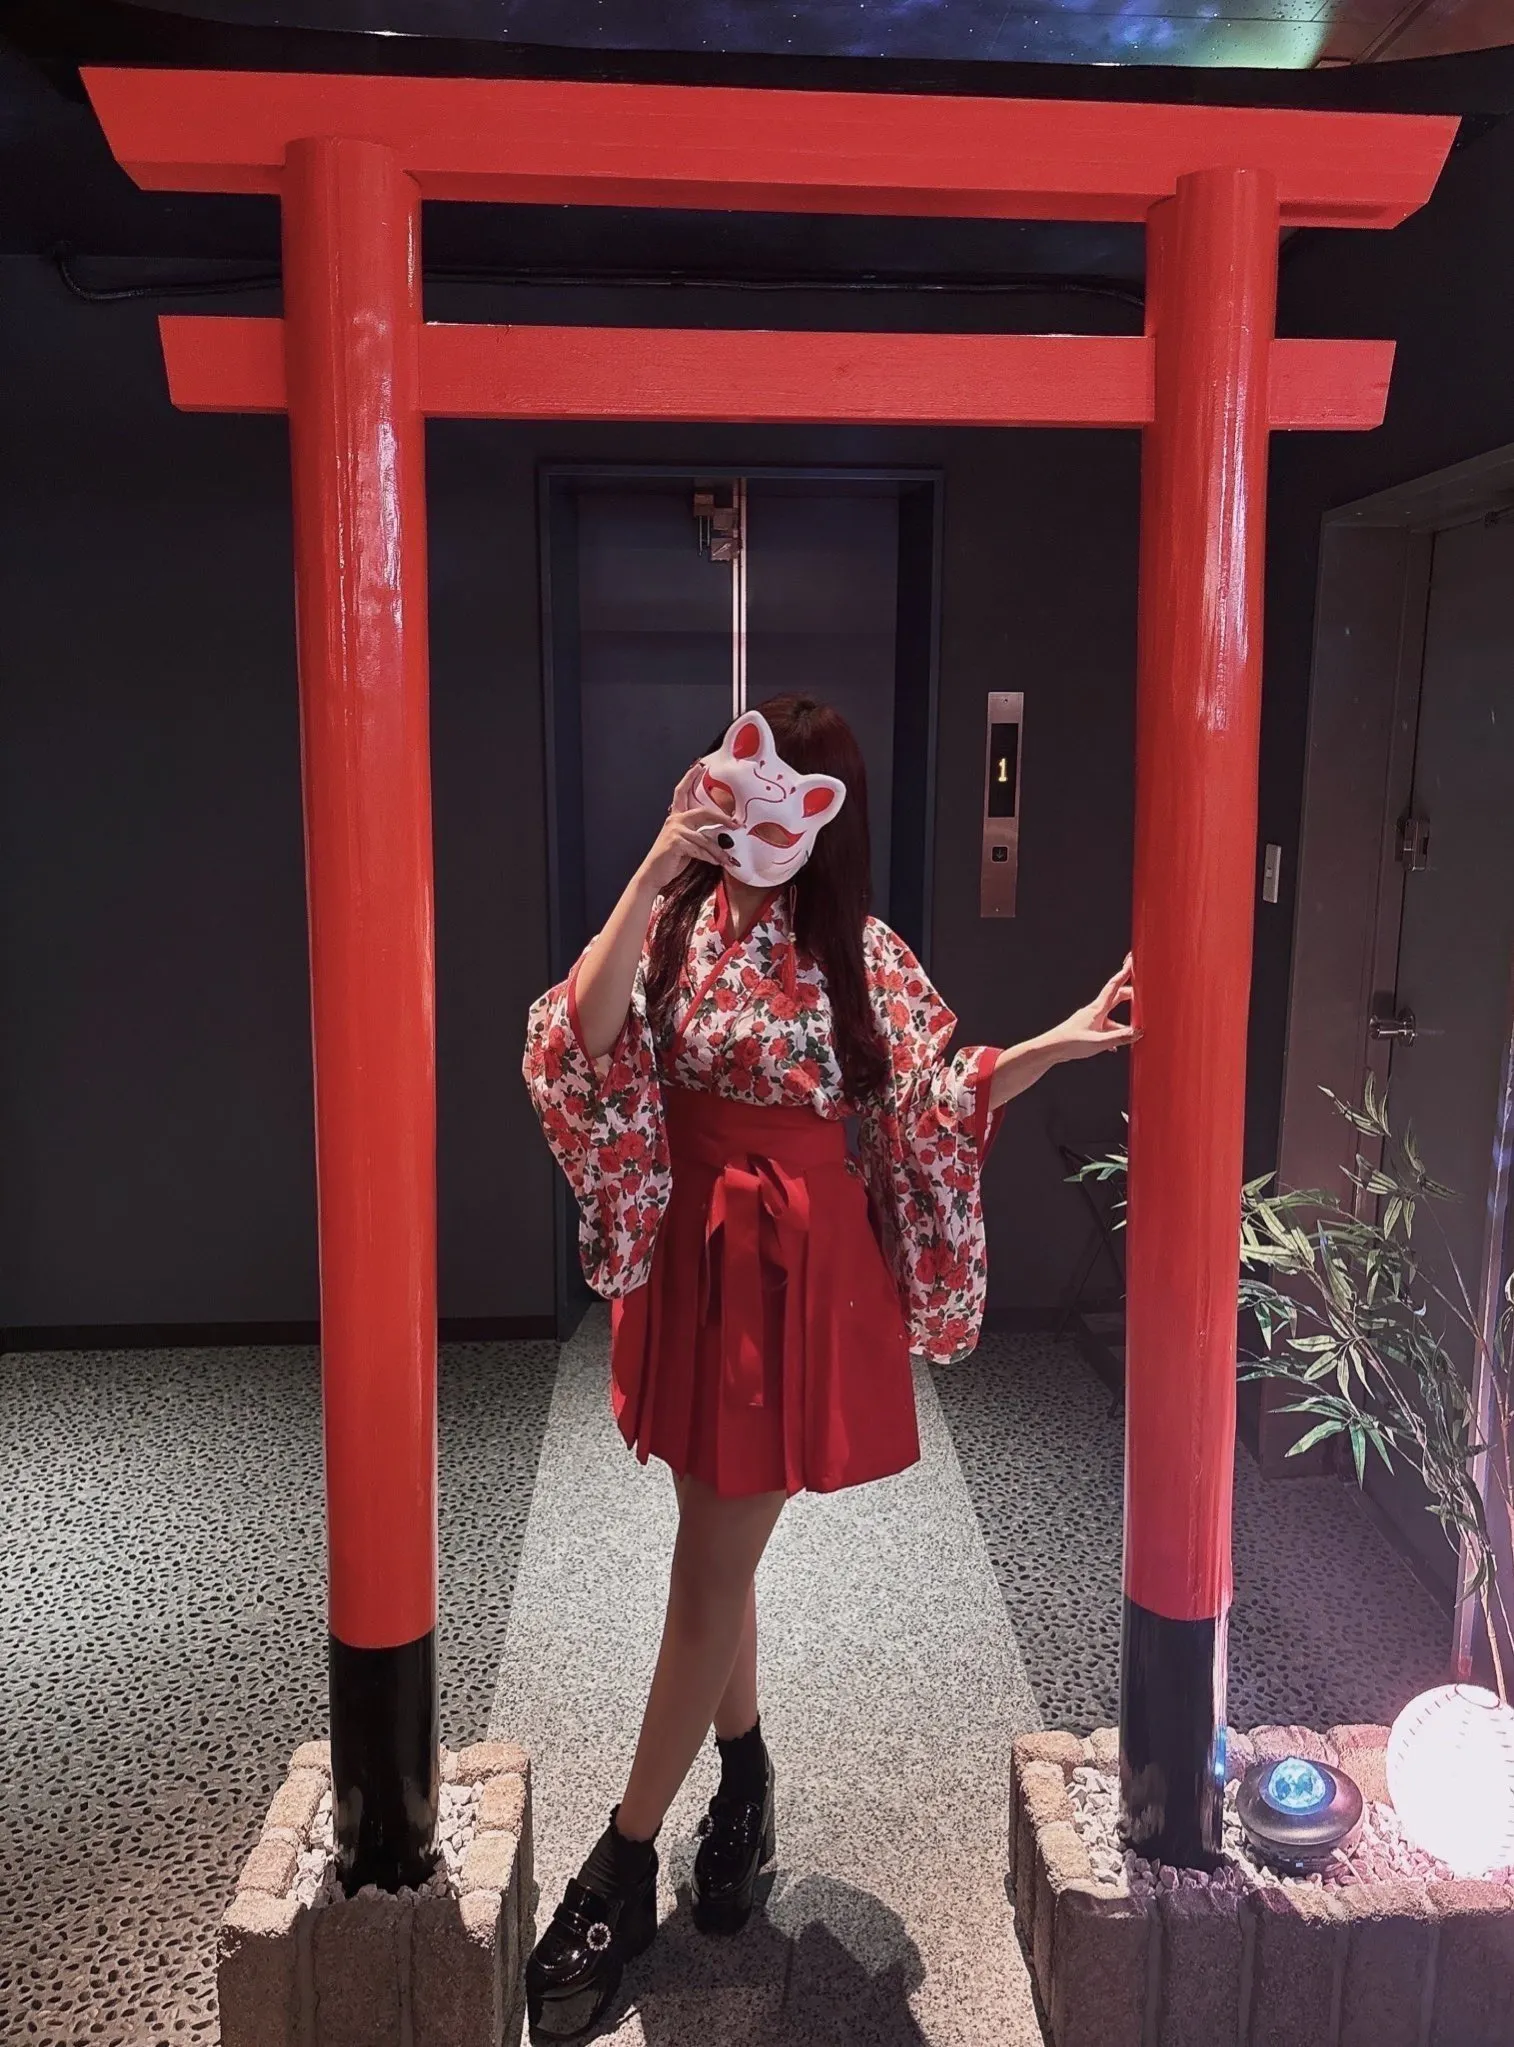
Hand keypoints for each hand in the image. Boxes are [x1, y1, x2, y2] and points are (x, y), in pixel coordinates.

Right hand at [636, 764, 728, 893]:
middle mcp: (675, 820)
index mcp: (676, 817)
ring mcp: (675, 831)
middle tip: (735, 823)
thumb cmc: (671, 859)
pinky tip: (715, 862)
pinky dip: (709, 857)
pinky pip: (699, 849)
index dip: (690, 777)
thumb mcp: (686, 843)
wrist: (653, 873)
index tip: (699, 766)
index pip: (682, 792)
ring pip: (705, 838)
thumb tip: (722, 837)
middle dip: (722, 817)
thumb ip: (700, 835)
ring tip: (727, 859)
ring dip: (718, 851)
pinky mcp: (676, 843)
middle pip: (703, 812)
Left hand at [1043, 955, 1139, 1062]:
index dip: (1124, 974)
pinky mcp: (1088, 1030)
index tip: (1132, 962)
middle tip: (1143, 994)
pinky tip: (1116, 1046)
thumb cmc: (1070, 1043)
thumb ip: (1119, 1037)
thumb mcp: (1098, 1042)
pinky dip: (1114, 1034)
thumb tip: (1138, 1032)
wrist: (1051, 1049)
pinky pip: (1105, 1029)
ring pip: (1112, 1017)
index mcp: (1097, 1009)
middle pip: (1116, 998)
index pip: (1114, 986)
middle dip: (1130, 994)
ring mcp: (1091, 1020)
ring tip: (1137, 1029)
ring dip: (1124, 1022)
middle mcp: (1095, 1011)